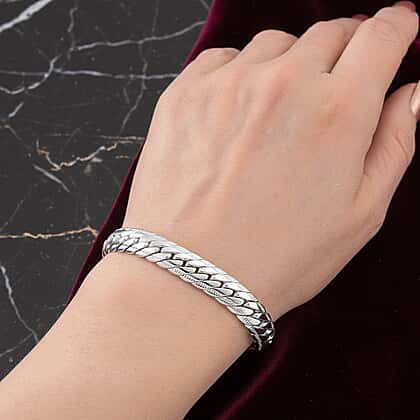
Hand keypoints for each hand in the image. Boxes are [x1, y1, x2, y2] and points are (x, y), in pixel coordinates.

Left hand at [123, 2, 418, 320]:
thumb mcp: (360, 215)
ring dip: (288, 64)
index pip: (380, 36)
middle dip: (344, 48)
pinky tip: (237, 111)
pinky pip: (222, 59)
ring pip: (275, 44)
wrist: (192, 276)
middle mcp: (283, 85)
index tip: (396, 26)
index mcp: (337, 112)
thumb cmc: (279, 257)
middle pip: (329, 33)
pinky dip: (239, 73)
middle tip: (336, 80)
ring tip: (279, 111)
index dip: (395, 26)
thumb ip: (394, 144)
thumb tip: (410, 93)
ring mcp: (227, 85)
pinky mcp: (184, 95)